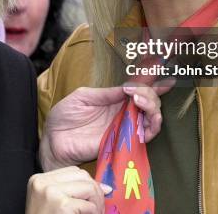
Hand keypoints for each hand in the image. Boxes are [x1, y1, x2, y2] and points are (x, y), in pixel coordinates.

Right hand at [26, 166, 109, 213]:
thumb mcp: (52, 202)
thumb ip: (71, 190)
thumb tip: (105, 187)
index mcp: (39, 179)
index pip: (73, 171)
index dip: (88, 183)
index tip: (94, 197)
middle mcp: (43, 182)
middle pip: (82, 175)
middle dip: (95, 191)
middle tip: (97, 208)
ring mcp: (51, 192)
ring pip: (89, 187)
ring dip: (97, 202)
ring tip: (95, 213)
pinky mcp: (62, 205)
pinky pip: (89, 205)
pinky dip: (93, 213)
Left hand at [40, 83, 173, 170]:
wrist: (52, 139)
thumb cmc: (64, 116)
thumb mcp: (84, 96)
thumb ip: (106, 93)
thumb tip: (128, 86)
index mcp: (114, 100)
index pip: (138, 90)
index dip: (153, 83)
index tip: (165, 74)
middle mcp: (123, 113)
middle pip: (149, 103)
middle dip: (151, 93)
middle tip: (137, 91)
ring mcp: (124, 128)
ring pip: (152, 119)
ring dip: (153, 108)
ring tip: (140, 101)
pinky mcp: (122, 143)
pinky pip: (145, 137)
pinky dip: (150, 126)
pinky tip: (143, 116)